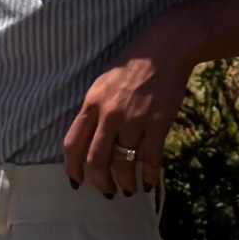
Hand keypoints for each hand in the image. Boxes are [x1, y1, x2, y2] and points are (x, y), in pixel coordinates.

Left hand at [62, 24, 193, 197]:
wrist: (165, 48)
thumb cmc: (132, 64)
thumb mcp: (103, 83)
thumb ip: (95, 110)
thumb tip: (90, 139)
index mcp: (91, 103)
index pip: (73, 143)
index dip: (73, 167)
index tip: (77, 182)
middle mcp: (109, 114)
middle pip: (96, 160)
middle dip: (100, 182)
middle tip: (108, 191)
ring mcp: (134, 120)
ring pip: (123, 163)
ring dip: (126, 182)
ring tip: (129, 189)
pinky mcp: (157, 123)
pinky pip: (151, 159)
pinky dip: (150, 176)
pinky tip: (150, 184)